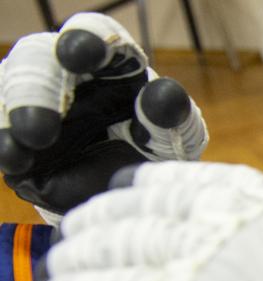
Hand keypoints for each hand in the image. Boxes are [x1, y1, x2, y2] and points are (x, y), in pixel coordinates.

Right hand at [0, 13, 207, 214]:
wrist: (133, 192)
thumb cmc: (154, 150)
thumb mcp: (173, 137)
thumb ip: (170, 114)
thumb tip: (161, 93)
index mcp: (108, 61)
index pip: (92, 34)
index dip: (86, 39)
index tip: (83, 53)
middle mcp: (63, 72)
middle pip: (37, 57)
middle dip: (39, 83)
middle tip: (50, 114)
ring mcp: (34, 101)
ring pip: (10, 88)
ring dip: (17, 110)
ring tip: (34, 137)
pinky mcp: (16, 135)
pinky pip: (1, 131)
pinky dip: (6, 141)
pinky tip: (17, 157)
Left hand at [37, 162, 262, 280]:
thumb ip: (246, 230)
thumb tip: (203, 238)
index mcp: (246, 196)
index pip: (175, 180)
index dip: (137, 187)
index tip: (119, 190)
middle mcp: (212, 218)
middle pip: (135, 212)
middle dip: (96, 224)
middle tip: (74, 233)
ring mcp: (186, 257)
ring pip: (113, 248)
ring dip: (78, 260)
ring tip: (61, 269)